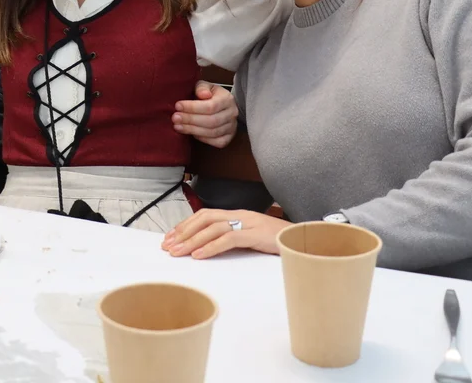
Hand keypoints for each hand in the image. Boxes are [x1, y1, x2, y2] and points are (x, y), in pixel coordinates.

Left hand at [162, 209, 291, 258]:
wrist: (304, 239)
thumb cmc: (278, 240)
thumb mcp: (251, 237)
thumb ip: (232, 238)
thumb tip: (209, 247)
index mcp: (237, 214)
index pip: (204, 214)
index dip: (185, 225)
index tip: (170, 237)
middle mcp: (239, 215)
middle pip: (204, 218)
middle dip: (183, 231)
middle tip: (167, 246)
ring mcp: (248, 223)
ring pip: (212, 228)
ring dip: (192, 241)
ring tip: (178, 252)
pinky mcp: (256, 234)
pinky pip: (229, 239)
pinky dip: (211, 246)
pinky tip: (199, 255)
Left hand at [172, 81, 237, 147]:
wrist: (221, 105)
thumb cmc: (210, 95)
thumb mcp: (205, 86)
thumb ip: (202, 87)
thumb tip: (203, 94)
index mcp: (227, 99)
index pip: (211, 106)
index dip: (193, 107)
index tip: (178, 106)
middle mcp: (232, 113)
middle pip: (211, 121)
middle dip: (190, 120)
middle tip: (175, 118)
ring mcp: (232, 127)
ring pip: (212, 132)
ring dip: (193, 130)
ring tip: (178, 126)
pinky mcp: (229, 137)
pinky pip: (217, 142)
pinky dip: (203, 139)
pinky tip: (191, 134)